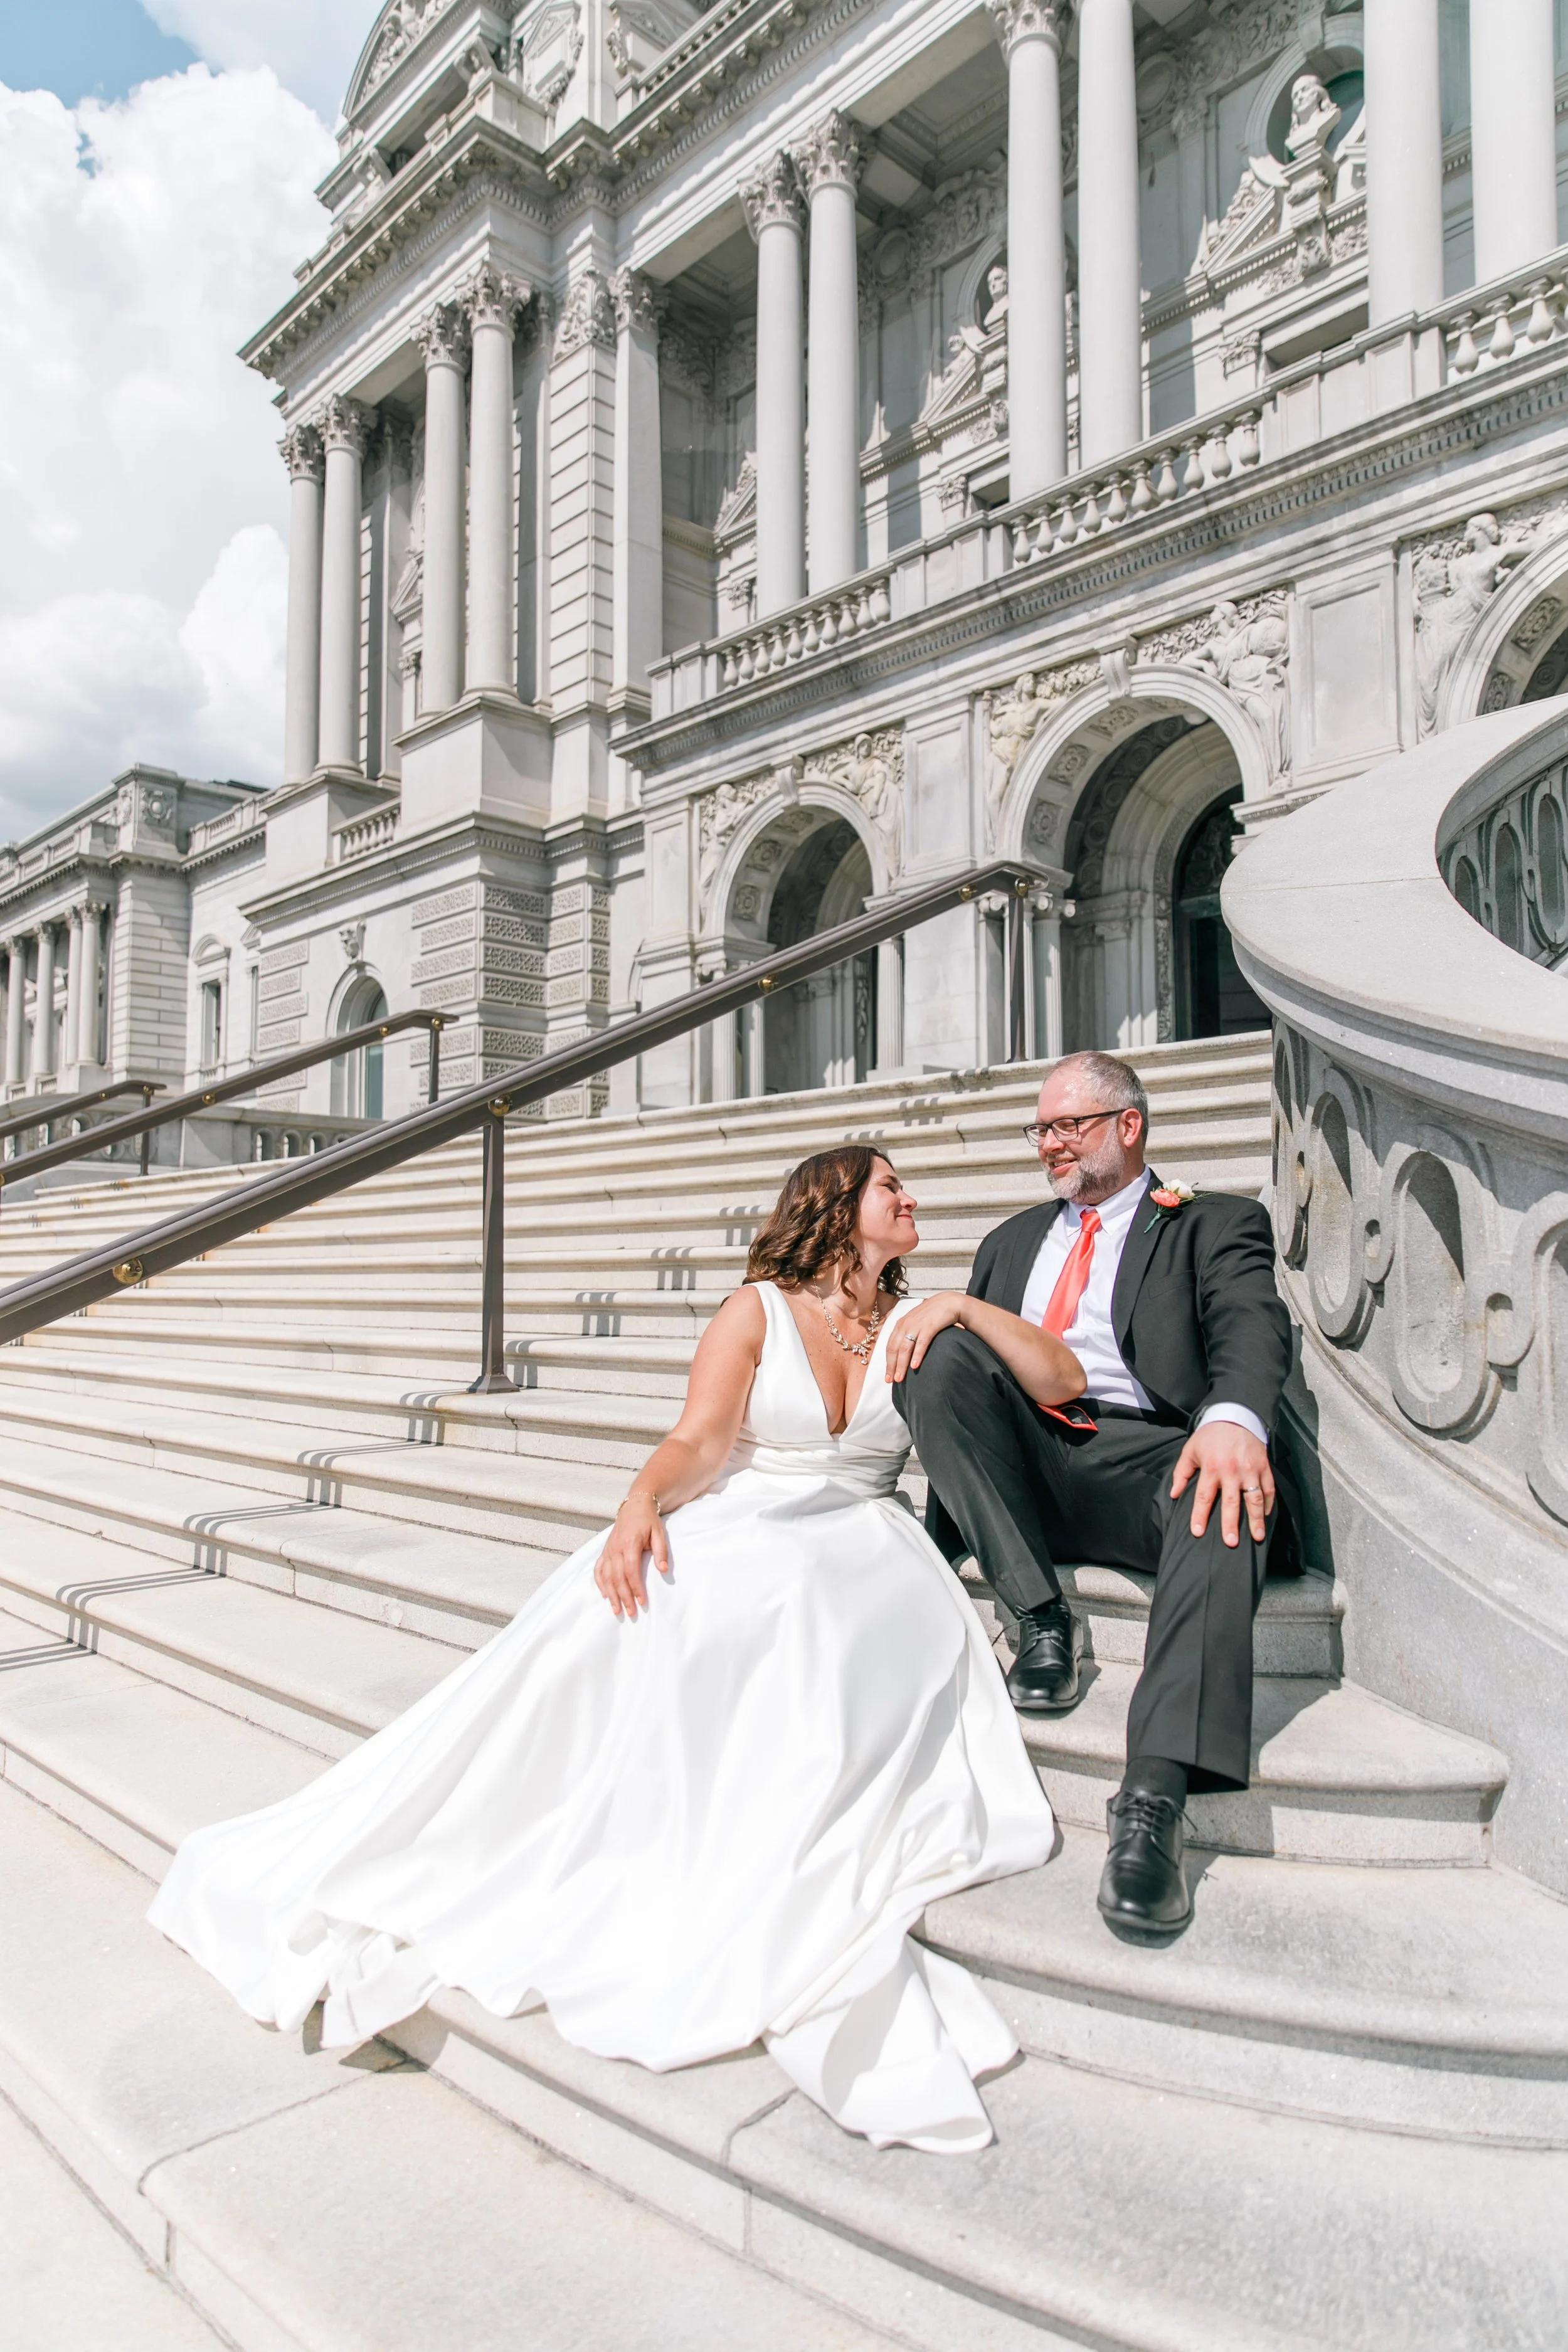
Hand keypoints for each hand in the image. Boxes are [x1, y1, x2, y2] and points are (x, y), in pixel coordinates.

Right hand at [594, 1494, 669, 1617]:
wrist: (634, 1506)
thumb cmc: (648, 1521)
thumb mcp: (659, 1532)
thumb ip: (661, 1551)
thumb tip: (663, 1570)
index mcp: (629, 1543)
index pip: (631, 1570)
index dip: (636, 1587)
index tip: (642, 1601)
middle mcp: (615, 1548)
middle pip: (617, 1577)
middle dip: (624, 1597)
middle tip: (631, 1612)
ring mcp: (608, 1550)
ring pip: (606, 1576)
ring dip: (611, 1595)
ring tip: (617, 1610)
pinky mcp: (604, 1552)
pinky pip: (598, 1570)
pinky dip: (600, 1583)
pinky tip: (605, 1595)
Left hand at [884, 1293, 967, 1382]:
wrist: (949, 1302)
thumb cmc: (932, 1315)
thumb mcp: (916, 1323)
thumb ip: (908, 1334)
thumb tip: (903, 1353)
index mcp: (901, 1324)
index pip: (890, 1346)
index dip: (888, 1363)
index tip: (888, 1377)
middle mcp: (905, 1324)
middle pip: (894, 1348)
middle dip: (892, 1366)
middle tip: (891, 1381)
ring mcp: (917, 1325)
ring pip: (904, 1348)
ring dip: (901, 1364)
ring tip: (900, 1378)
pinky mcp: (929, 1326)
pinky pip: (921, 1343)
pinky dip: (916, 1355)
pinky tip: (914, 1366)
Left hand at [1169, 1422, 1273, 1547]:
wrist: (1235, 1416)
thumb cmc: (1210, 1436)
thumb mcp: (1190, 1450)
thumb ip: (1181, 1473)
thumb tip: (1174, 1495)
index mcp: (1211, 1468)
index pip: (1204, 1497)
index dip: (1200, 1516)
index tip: (1197, 1532)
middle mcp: (1231, 1471)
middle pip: (1231, 1502)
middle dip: (1231, 1524)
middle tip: (1231, 1542)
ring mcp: (1250, 1470)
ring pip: (1254, 1498)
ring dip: (1256, 1519)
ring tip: (1257, 1537)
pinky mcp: (1264, 1467)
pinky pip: (1269, 1488)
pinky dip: (1269, 1504)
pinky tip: (1266, 1516)